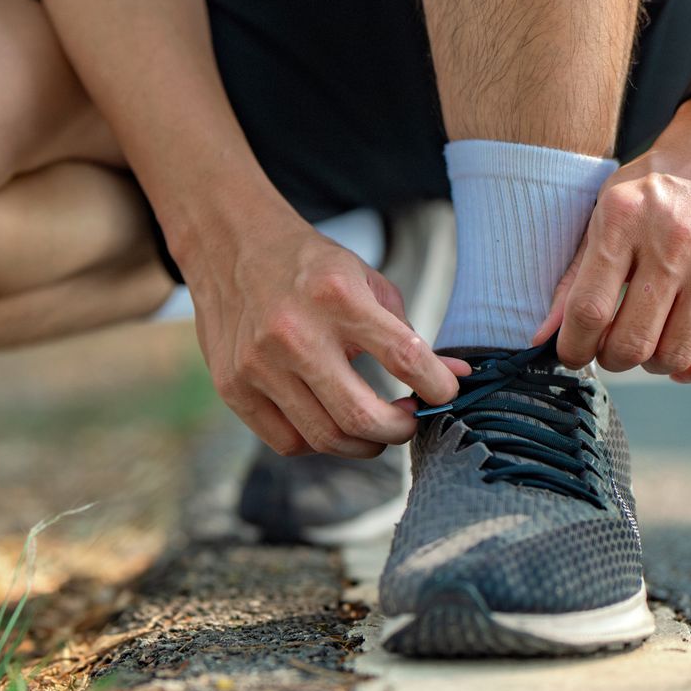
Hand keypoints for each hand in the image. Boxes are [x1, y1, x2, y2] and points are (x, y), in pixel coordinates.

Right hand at [182, 209, 469, 456]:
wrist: (231, 246)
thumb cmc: (310, 268)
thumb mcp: (366, 282)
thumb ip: (410, 333)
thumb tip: (458, 380)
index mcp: (336, 296)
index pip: (404, 357)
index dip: (437, 386)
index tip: (446, 394)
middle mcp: (293, 333)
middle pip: (361, 417)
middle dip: (400, 430)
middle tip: (408, 421)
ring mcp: (257, 365)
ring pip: (325, 438)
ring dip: (364, 444)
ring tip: (375, 429)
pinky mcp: (233, 387)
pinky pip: (288, 442)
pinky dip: (319, 443)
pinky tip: (331, 422)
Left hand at [536, 98, 690, 384]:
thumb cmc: (661, 184)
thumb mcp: (608, 209)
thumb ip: (576, 273)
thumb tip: (543, 337)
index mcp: (624, 218)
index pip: (588, 311)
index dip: (574, 348)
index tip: (573, 354)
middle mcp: (673, 241)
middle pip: (631, 341)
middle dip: (613, 359)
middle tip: (612, 350)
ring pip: (675, 354)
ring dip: (653, 365)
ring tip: (649, 347)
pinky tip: (684, 364)